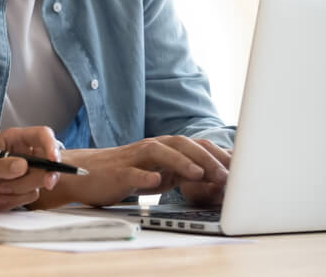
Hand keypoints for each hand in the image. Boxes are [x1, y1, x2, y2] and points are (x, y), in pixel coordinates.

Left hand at [0, 127, 61, 211]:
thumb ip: (2, 167)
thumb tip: (23, 166)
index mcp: (14, 140)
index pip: (42, 135)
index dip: (51, 146)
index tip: (53, 161)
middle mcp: (23, 154)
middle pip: (49, 160)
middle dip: (43, 174)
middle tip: (46, 184)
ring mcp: (25, 172)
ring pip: (41, 180)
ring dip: (22, 189)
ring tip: (1, 189)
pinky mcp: (24, 189)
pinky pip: (33, 194)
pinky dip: (18, 199)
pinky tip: (2, 197)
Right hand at [32, 136, 230, 207]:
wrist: (85, 174)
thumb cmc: (123, 174)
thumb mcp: (157, 174)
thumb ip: (180, 173)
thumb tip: (212, 180)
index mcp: (163, 148)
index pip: (195, 145)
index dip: (218, 155)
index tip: (240, 170)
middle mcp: (150, 148)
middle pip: (182, 144)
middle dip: (206, 158)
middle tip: (227, 175)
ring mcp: (134, 158)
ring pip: (160, 152)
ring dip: (182, 162)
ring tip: (200, 174)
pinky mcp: (118, 172)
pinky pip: (132, 172)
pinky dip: (145, 176)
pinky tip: (156, 182)